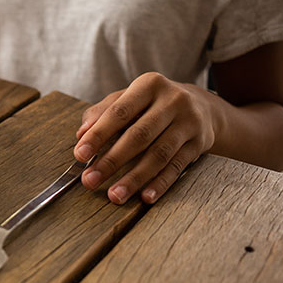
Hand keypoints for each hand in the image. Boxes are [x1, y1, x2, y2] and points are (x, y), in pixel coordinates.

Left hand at [74, 72, 216, 204]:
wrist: (202, 106)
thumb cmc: (152, 104)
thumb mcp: (128, 98)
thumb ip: (102, 112)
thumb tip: (81, 134)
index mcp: (149, 85)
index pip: (119, 112)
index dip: (98, 134)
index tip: (80, 155)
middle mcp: (173, 100)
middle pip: (139, 135)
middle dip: (112, 161)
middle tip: (90, 180)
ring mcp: (189, 122)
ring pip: (159, 154)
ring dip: (135, 178)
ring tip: (115, 195)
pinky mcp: (200, 143)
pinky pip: (177, 166)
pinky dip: (161, 183)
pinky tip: (145, 197)